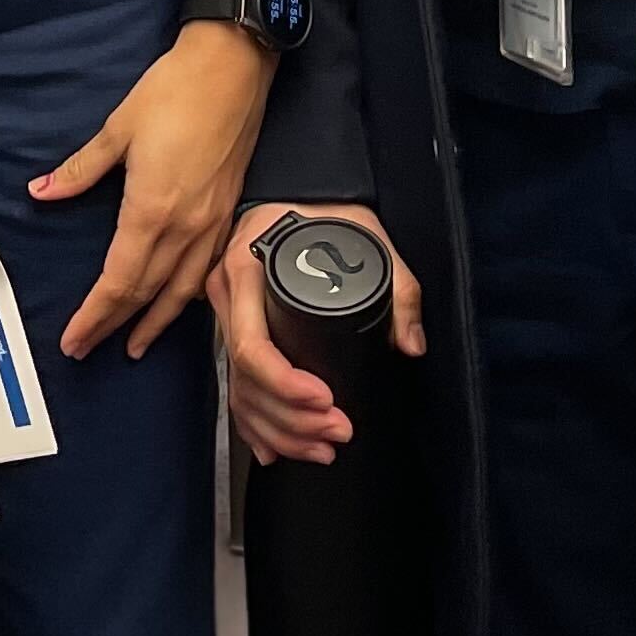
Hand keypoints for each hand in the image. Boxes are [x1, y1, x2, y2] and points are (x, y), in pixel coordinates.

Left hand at [34, 0, 278, 361]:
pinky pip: (206, 270)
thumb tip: (41, 192)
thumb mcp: (116, 129)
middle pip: (147, 293)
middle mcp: (185, 227)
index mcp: (152, 209)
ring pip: (182, 289)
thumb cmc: (174, 91)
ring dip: (156, 321)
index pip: (118, 281)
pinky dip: (188, 296)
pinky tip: (179, 302)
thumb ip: (79, 170)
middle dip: (116, 325)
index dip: (95, 316)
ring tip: (135, 345)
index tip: (74, 340)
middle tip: (89, 350)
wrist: (233, 67)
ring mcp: (212, 222)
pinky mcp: (228, 211)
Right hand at [213, 200, 426, 463]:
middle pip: (245, 380)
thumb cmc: (327, 209)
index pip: (251, 346)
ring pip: (239, 391)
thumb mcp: (369, 235)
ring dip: (279, 430)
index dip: (286, 386)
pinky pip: (234, 386)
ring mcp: (225, 314)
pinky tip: (274, 451)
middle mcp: (227, 296)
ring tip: (323, 450)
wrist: (297, 185)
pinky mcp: (234, 328)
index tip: (327, 402)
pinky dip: (252, 424)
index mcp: (248, 271)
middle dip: (292, 420)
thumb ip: (399, 287)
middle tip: (338, 434)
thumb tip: (410, 345)